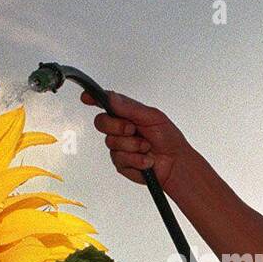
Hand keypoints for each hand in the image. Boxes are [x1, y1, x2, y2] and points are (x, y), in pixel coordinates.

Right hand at [82, 89, 199, 192]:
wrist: (176, 164)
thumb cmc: (168, 139)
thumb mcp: (153, 117)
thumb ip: (130, 108)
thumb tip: (112, 98)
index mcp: (126, 114)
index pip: (106, 103)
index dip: (93, 99)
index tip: (87, 97)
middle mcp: (119, 129)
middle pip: (101, 122)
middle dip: (118, 126)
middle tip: (133, 129)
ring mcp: (118, 146)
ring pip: (111, 142)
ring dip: (133, 145)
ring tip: (147, 147)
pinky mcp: (121, 163)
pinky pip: (120, 159)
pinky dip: (137, 159)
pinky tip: (146, 160)